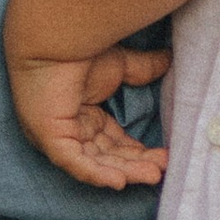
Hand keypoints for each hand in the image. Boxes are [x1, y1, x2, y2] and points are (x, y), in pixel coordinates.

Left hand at [5, 42, 169, 190]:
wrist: (54, 37)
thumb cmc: (78, 50)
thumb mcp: (119, 66)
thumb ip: (143, 69)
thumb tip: (169, 60)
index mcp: (84, 117)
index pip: (114, 142)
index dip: (138, 152)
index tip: (164, 155)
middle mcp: (71, 132)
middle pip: (108, 156)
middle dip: (136, 165)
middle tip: (163, 168)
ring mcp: (59, 138)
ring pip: (96, 164)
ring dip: (124, 171)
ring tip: (153, 174)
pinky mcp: (50, 139)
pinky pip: (75, 163)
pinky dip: (96, 174)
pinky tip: (119, 181)